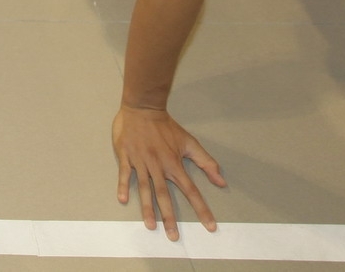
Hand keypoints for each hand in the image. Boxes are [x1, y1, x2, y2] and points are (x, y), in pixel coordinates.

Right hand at [111, 104, 225, 241]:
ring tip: (151, 226)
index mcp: (174, 164)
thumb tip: (222, 181)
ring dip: (148, 208)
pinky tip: (123, 200)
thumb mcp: (189, 142)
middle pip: (165, 195)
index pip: (191, 191)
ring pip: (145, 189)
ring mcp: (141, 162)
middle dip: (170, 217)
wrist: (143, 107)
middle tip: (173, 236)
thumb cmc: (166, 127)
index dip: (202, 209)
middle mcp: (158, 166)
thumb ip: (206, 162)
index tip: (209, 225)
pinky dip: (123, 186)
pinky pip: (124, 174)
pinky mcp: (126, 156)